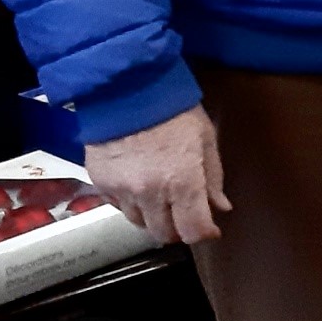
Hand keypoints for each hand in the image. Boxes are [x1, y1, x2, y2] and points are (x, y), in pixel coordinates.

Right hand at [88, 104, 229, 246]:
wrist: (126, 87)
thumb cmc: (173, 109)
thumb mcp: (205, 138)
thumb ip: (213, 177)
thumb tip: (221, 207)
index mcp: (182, 182)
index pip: (193, 230)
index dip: (204, 233)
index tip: (209, 228)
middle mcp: (150, 193)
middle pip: (164, 233)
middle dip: (178, 228)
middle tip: (184, 213)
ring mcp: (122, 190)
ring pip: (138, 222)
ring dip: (152, 217)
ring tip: (159, 197)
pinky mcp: (100, 182)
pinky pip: (116, 206)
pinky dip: (129, 202)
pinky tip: (136, 184)